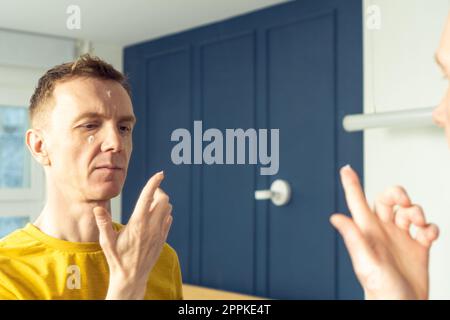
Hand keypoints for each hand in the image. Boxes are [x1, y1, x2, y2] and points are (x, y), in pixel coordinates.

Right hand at [93, 171, 172, 298]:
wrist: (132, 277)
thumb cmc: (117, 259)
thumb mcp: (106, 241)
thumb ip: (103, 223)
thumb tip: (97, 207)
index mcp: (138, 223)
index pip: (148, 197)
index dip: (154, 183)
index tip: (160, 173)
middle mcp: (152, 226)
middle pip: (163, 200)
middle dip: (157, 192)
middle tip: (149, 194)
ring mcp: (159, 233)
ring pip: (168, 209)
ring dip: (161, 203)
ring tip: (150, 205)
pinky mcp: (163, 239)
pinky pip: (169, 220)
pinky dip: (164, 214)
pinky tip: (154, 218)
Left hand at [330, 165, 438, 299]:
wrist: (404, 307)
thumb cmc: (382, 291)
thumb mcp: (367, 263)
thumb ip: (354, 239)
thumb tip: (335, 217)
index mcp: (368, 232)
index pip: (357, 202)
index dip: (351, 184)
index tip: (345, 169)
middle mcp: (383, 232)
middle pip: (387, 200)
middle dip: (397, 194)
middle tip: (404, 202)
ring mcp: (401, 239)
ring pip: (409, 211)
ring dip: (417, 211)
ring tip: (418, 225)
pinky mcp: (418, 248)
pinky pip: (426, 227)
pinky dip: (431, 227)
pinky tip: (428, 237)